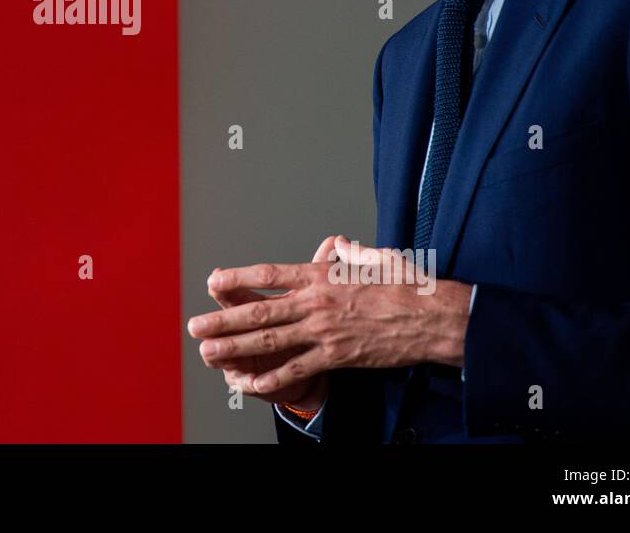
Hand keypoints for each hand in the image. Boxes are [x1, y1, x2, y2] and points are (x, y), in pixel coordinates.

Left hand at [188, 237, 471, 399]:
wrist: (433, 317)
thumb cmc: (407, 285)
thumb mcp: (375, 257)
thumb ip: (350, 253)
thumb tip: (338, 245)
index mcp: (322, 274)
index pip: (269, 275)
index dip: (238, 279)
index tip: (214, 279)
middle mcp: (316, 302)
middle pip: (259, 311)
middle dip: (223, 319)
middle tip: (195, 325)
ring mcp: (324, 331)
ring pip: (270, 341)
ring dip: (235, 347)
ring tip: (208, 351)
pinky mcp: (337, 356)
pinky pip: (298, 369)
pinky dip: (272, 378)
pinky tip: (250, 385)